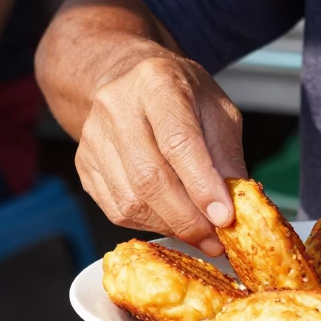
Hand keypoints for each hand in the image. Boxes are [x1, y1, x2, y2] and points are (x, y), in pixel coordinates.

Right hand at [74, 51, 247, 255]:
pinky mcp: (84, 164)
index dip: (202, 186)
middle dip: (187, 218)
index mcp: (157, 83)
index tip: (224, 218)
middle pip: (150, 178)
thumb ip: (227, 157)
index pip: (179, 142)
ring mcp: (93, 137)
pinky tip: (169, 218)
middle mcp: (117, 106)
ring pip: (130, 201)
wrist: (130, 81)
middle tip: (214, 239)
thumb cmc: (182, 96)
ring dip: (169, 225)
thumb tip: (236, 209)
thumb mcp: (218, 112)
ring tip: (196, 230)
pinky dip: (148, 223)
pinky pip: (116, 210)